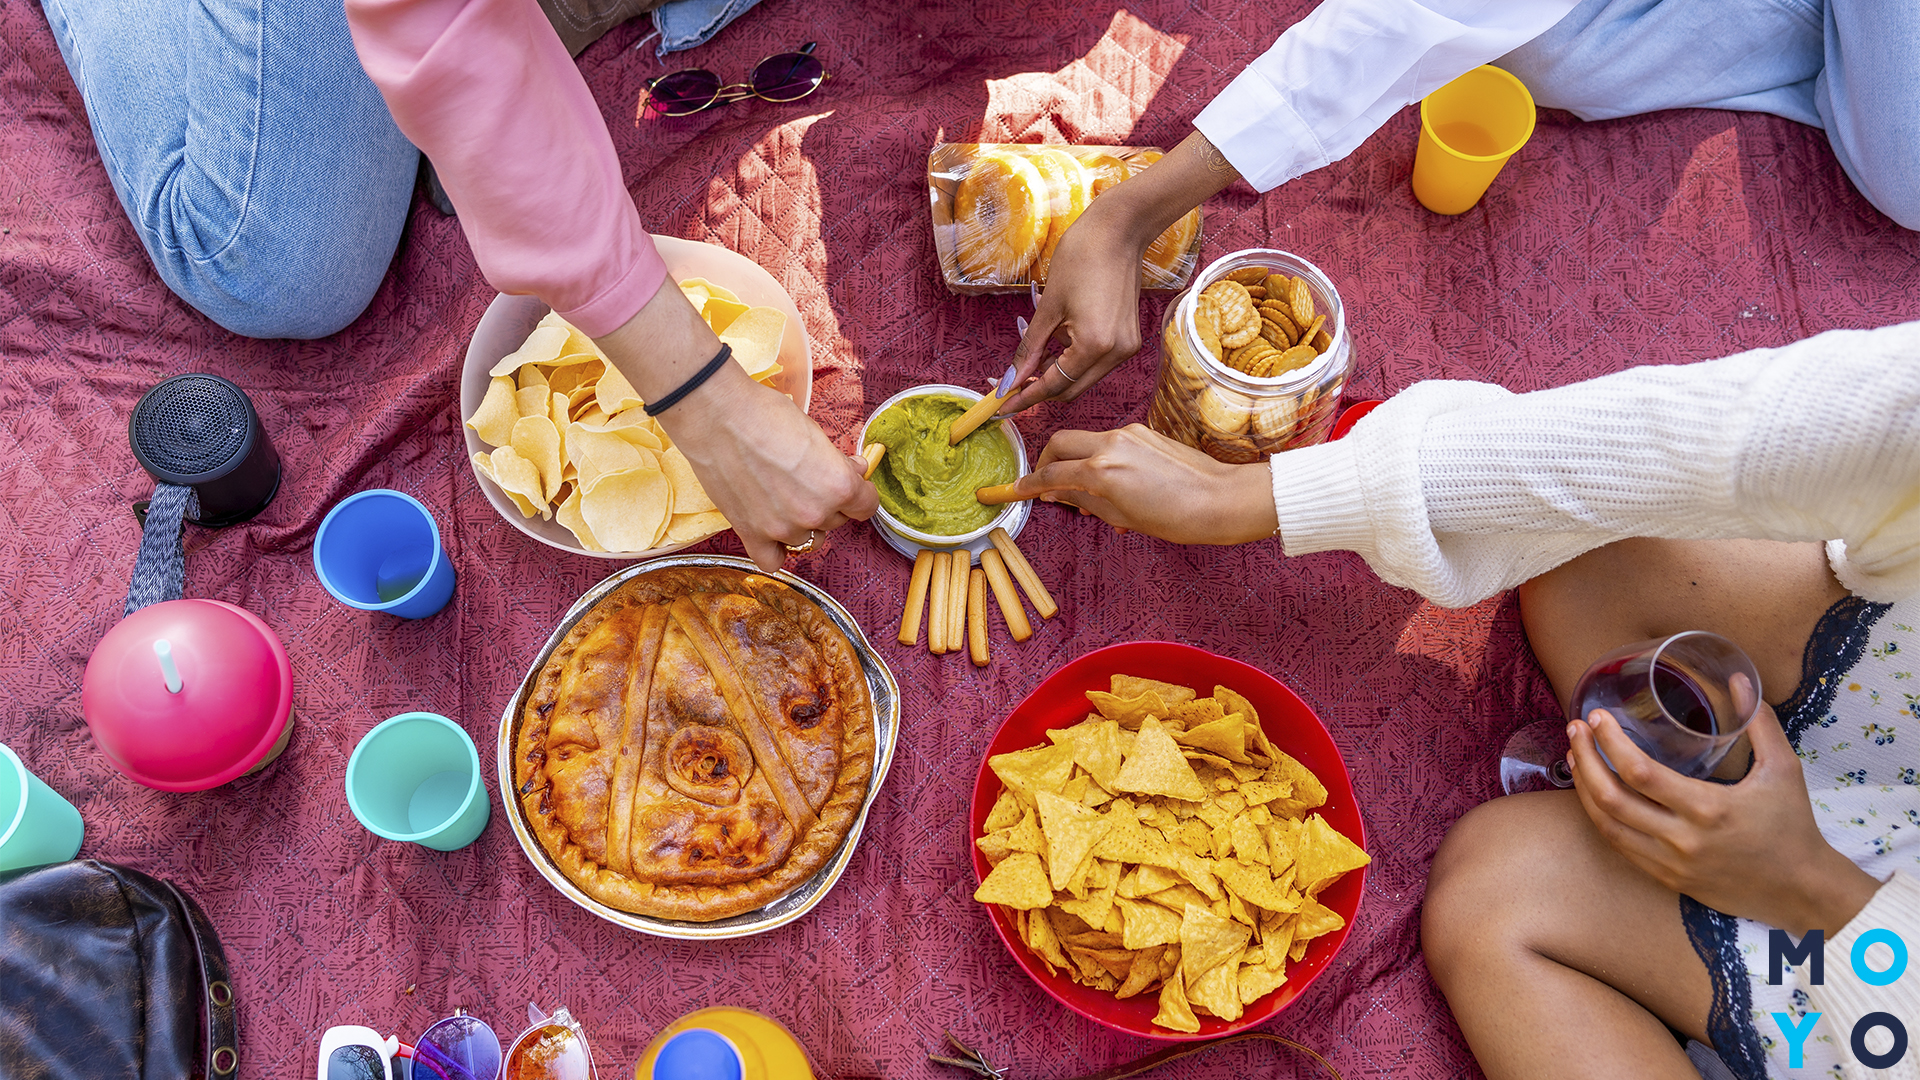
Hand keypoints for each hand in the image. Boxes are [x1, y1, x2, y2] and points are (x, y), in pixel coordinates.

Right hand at [595, 284, 877, 570]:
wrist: (718, 416)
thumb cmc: (767, 415)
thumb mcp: (816, 433)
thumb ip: (839, 462)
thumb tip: (858, 471)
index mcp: (838, 486)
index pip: (866, 506)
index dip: (860, 493)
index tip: (852, 485)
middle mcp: (814, 513)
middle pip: (836, 521)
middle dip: (828, 503)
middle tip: (806, 480)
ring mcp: (782, 528)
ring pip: (807, 539)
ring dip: (801, 523)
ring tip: (782, 496)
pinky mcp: (751, 534)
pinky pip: (772, 560)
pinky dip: (776, 550)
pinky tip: (773, 531)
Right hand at [986, 424, 1276, 544]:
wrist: (1220, 499)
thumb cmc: (1176, 517)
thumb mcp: (1120, 516)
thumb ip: (1083, 499)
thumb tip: (1058, 493)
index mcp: (1100, 469)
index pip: (1051, 473)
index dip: (1030, 484)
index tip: (1017, 491)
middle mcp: (1110, 443)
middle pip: (1060, 443)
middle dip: (1046, 460)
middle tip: (1045, 483)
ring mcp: (1129, 433)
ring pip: (1086, 441)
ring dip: (1076, 461)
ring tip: (1089, 494)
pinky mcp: (1145, 432)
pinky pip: (1110, 442)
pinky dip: (1101, 459)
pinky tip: (1115, 484)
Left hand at [998, 130, 1243, 415]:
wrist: (1119, 230)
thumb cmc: (1081, 256)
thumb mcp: (1048, 307)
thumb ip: (1031, 349)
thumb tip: (1013, 379)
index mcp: (1095, 345)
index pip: (1055, 385)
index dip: (1026, 398)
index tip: (1001, 408)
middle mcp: (1116, 353)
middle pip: (1071, 389)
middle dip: (1040, 390)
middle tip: (1009, 388)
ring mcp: (1126, 348)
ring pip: (1083, 377)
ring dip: (1057, 373)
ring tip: (1032, 358)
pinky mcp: (1128, 339)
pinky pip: (1095, 362)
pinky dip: (1073, 360)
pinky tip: (1057, 343)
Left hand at [1568, 701, 1879, 934]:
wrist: (1801, 891)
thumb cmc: (1792, 826)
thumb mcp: (1784, 769)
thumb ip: (1759, 721)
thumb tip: (1738, 678)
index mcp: (1709, 809)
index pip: (1640, 772)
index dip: (1610, 742)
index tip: (1596, 717)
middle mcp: (1683, 839)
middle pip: (1611, 799)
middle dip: (1585, 760)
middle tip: (1575, 730)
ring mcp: (1671, 863)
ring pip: (1607, 826)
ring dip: (1584, 789)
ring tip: (1576, 756)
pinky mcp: (1667, 879)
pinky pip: (1620, 847)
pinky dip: (1600, 817)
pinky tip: (1594, 794)